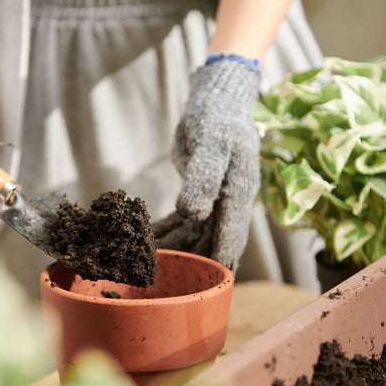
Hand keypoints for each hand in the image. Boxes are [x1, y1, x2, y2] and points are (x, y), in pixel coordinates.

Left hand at [165, 56, 260, 272]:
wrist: (215, 101)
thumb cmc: (217, 117)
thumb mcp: (211, 142)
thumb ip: (204, 177)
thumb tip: (194, 214)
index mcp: (239, 192)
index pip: (232, 233)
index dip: (222, 259)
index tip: (212, 285)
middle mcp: (229, 202)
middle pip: (212, 240)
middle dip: (192, 261)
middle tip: (165, 281)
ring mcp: (214, 200)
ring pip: (194, 234)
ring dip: (174, 249)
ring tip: (146, 264)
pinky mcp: (199, 195)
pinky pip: (182, 221)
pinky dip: (166, 230)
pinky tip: (145, 240)